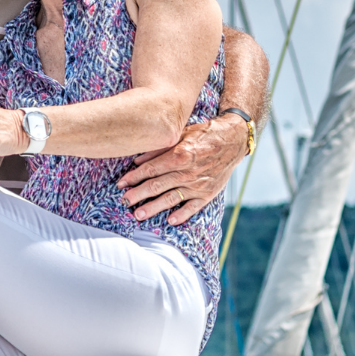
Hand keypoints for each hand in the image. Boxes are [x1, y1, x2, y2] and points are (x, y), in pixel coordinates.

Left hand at [117, 116, 244, 224]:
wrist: (233, 140)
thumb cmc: (205, 134)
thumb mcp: (182, 134)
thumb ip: (159, 148)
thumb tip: (137, 160)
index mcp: (180, 154)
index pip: (151, 169)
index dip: (133, 177)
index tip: (121, 183)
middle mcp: (187, 172)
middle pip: (157, 186)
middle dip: (137, 195)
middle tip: (124, 202)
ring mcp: (198, 184)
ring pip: (171, 198)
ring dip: (153, 208)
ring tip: (139, 215)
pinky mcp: (208, 193)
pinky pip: (193, 207)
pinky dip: (182, 215)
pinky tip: (170, 221)